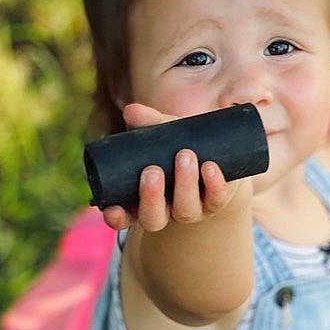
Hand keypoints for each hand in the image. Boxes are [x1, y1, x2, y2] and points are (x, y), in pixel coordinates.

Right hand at [100, 102, 241, 234]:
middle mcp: (166, 212)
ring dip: (184, 184)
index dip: (117, 218)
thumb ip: (148, 123)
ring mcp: (192, 210)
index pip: (125, 217)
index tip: (111, 209)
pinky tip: (211, 167)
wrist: (217, 157)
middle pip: (154, 219)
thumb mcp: (163, 135)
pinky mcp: (216, 201)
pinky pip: (216, 198)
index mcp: (143, 201)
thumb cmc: (179, 148)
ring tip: (185, 155)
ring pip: (185, 210)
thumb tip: (131, 111)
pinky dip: (213, 184)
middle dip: (151, 197)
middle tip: (152, 171)